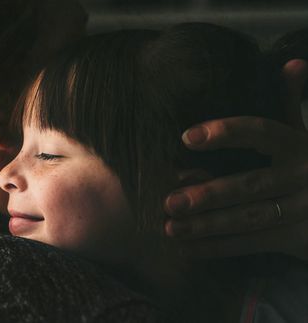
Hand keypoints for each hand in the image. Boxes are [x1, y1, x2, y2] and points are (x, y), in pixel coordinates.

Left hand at [164, 59, 307, 261]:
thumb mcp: (305, 134)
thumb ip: (291, 104)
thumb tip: (292, 64)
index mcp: (299, 145)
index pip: (260, 133)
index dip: (225, 133)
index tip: (186, 137)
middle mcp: (302, 176)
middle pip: (250, 185)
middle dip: (209, 195)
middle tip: (170, 201)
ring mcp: (303, 210)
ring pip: (249, 219)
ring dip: (207, 227)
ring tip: (170, 229)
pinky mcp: (298, 239)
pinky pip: (253, 245)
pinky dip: (218, 248)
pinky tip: (187, 248)